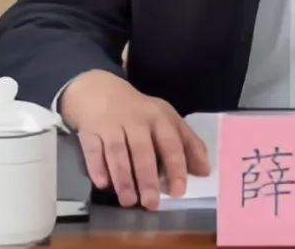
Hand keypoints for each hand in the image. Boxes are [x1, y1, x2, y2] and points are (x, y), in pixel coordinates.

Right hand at [59, 70, 209, 209]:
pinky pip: (93, 150)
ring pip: (117, 152)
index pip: (170, 143)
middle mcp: (136, 120)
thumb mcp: (167, 120)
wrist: (99, 91)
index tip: (178, 191)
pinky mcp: (89, 131)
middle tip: (151, 204)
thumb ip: (188, 144)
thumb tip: (204, 171)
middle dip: (147, 178)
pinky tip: (103, 184)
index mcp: (159, 118)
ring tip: (129, 201)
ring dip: (123, 178)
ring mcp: (111, 124)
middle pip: (142, 150)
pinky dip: (97, 167)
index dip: (175, 167)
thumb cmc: (140, 112)